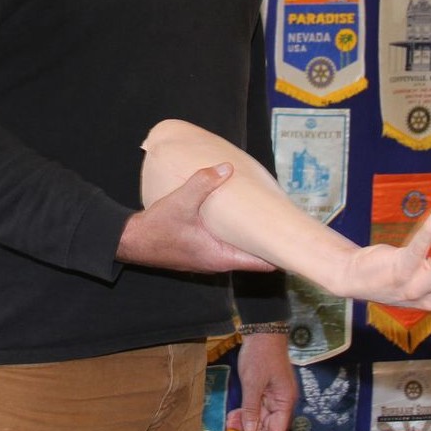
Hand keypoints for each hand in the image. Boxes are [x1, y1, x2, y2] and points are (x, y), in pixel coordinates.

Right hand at [117, 164, 275, 273]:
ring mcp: (208, 260)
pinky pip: (226, 247)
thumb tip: (226, 167)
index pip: (259, 263)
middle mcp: (217, 263)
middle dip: (268, 243)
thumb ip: (203, 183)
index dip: (280, 255)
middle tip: (285, 225)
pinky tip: (237, 221)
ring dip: (250, 239)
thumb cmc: (157, 227)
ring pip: (238, 251)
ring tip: (266, 221)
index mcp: (219, 256)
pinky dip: (235, 237)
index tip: (298, 245)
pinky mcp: (199, 253)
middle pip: (252, 257)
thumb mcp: (181, 202)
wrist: (132, 242)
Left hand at [227, 333, 296, 430]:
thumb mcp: (253, 382)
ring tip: (229, 429)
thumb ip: (251, 408)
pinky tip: (232, 417)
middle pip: (267, 427)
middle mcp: (281, 401)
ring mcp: (273, 395)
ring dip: (246, 425)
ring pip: (260, 418)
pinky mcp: (265, 388)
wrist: (262, 330)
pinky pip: (256, 407)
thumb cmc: (261, 354)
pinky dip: (245, 412)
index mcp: (284, 401)